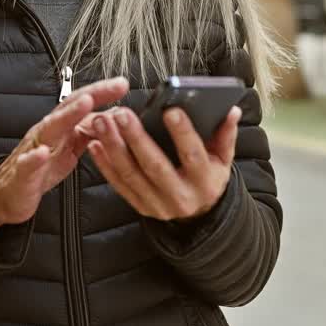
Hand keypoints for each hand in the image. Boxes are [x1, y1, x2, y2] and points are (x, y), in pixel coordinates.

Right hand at [0, 77, 129, 231]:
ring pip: (49, 129)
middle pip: (69, 108)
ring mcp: (33, 150)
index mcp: (60, 127)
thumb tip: (114, 118)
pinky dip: (33, 158)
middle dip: (92, 95)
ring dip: (67, 116)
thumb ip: (88, 132)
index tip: (123, 84)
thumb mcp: (70, 148)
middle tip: (114, 86)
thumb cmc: (40, 169)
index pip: (81, 102)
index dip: (102, 92)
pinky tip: (41, 154)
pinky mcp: (22, 173)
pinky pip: (27, 164)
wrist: (9, 194)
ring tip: (85, 104)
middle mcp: (47, 132)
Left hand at [84, 105, 239, 221]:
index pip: (193, 155)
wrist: (200, 216)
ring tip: (101, 122)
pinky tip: (94, 143)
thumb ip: (226, 135)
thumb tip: (231, 110)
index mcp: (204, 181)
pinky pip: (119, 185)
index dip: (182, 133)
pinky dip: (104, 165)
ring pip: (131, 175)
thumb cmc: (209, 177)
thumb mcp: (223, 160)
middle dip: (136, 138)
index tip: (170, 109)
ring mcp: (157, 205)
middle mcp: (180, 196)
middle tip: (121, 114)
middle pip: (155, 166)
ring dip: (113, 147)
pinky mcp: (140, 207)